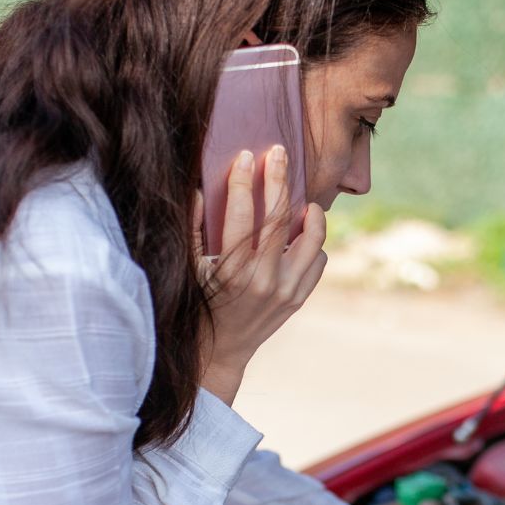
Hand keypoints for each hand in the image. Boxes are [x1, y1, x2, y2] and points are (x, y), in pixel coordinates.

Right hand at [194, 145, 327, 405]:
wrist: (219, 353)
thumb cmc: (198, 305)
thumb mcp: (188, 270)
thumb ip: (192, 230)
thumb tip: (198, 190)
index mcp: (232, 270)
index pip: (243, 214)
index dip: (245, 181)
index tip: (246, 156)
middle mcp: (263, 280)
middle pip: (279, 217)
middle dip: (278, 178)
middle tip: (279, 152)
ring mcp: (286, 291)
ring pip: (311, 238)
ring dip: (310, 213)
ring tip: (303, 201)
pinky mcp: (298, 299)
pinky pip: (317, 261)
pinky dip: (312, 244)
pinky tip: (300, 236)